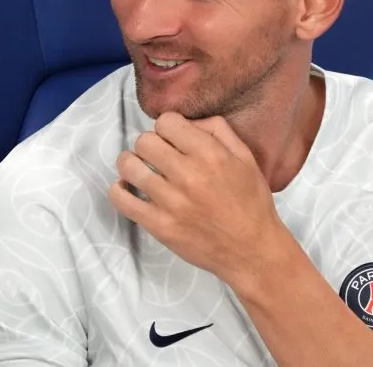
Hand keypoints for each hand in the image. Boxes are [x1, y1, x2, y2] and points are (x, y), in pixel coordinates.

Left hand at [109, 113, 289, 289]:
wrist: (253, 250)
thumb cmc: (251, 202)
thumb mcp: (244, 157)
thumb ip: (217, 130)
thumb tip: (187, 121)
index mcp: (210, 154)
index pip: (165, 121)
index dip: (167, 128)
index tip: (172, 139)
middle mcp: (188, 175)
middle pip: (144, 141)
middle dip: (149, 144)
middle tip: (158, 156)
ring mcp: (170, 202)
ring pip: (128, 166)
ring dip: (131, 164)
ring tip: (141, 170)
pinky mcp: (159, 226)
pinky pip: (122, 199)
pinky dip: (118, 190)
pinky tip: (128, 188)